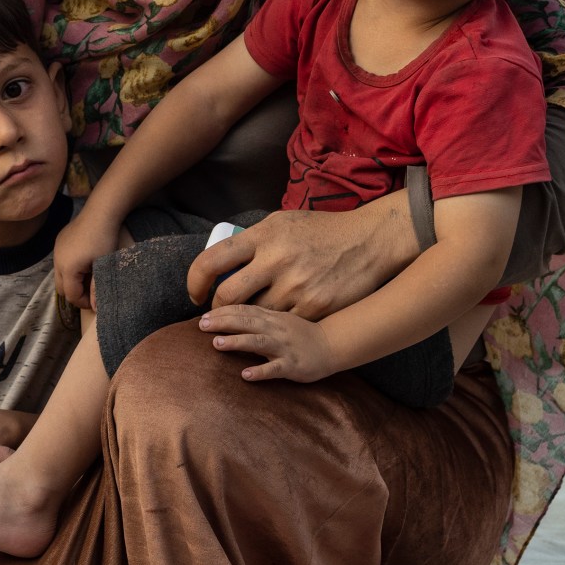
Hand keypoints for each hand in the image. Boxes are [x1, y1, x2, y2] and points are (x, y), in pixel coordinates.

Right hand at [53, 212, 124, 309]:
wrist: (100, 212)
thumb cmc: (104, 240)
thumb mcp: (103, 266)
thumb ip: (98, 289)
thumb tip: (96, 310)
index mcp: (67, 269)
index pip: (71, 295)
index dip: (84, 302)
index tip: (96, 301)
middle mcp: (57, 260)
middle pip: (61, 288)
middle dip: (75, 293)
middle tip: (91, 292)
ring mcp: (56, 250)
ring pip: (60, 274)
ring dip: (72, 280)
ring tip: (89, 276)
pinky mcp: (59, 241)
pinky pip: (61, 261)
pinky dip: (70, 268)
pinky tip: (84, 261)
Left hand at [186, 198, 417, 320]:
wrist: (369, 241)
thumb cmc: (322, 231)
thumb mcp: (283, 222)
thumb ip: (253, 240)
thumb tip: (222, 258)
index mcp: (263, 236)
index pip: (212, 261)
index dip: (195, 282)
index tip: (195, 294)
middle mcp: (276, 260)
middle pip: (228, 295)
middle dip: (216, 311)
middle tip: (215, 316)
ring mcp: (296, 286)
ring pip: (254, 316)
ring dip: (245, 324)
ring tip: (241, 326)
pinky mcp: (315, 307)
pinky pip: (282, 328)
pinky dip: (272, 332)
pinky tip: (263, 342)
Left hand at [198, 303, 343, 382]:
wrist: (332, 345)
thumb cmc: (300, 334)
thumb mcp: (279, 319)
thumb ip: (257, 317)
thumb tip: (228, 316)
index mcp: (272, 317)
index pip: (244, 310)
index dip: (223, 311)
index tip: (203, 315)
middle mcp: (276, 329)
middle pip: (246, 322)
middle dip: (223, 322)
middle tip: (201, 325)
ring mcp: (284, 347)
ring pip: (258, 342)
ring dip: (237, 342)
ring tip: (216, 344)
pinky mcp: (293, 365)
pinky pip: (275, 368)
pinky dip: (260, 371)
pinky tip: (245, 375)